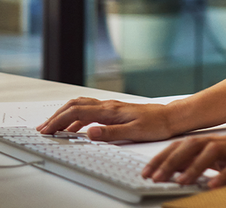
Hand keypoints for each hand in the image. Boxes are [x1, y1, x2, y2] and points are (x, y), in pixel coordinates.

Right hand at [36, 97, 173, 142]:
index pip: (77, 113)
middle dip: (57, 116)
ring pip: (82, 106)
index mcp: (110, 110)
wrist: (170, 117)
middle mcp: (109, 106)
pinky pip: (90, 111)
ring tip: (53, 127)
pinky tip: (75, 129)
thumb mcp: (134, 132)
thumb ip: (110, 133)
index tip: (46, 130)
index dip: (59, 121)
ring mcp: (111, 107)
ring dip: (65, 115)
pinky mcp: (114, 111)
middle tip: (43, 128)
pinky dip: (77, 118)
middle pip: (76, 105)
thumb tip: (89, 132)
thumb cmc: (155, 124)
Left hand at [142, 132, 225, 187]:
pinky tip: (212, 186)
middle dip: (171, 160)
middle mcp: (224, 142)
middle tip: (155, 177)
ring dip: (193, 167)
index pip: (184, 144)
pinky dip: (223, 175)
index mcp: (215, 142)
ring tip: (179, 181)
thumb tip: (177, 172)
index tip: (147, 171)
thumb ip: (205, 164)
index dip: (164, 156)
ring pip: (212, 152)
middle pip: (193, 144)